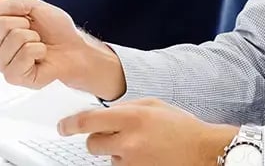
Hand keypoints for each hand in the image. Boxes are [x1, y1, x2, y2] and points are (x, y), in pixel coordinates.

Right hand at [0, 0, 98, 91]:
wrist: (73, 47)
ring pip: (14, 38)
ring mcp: (2, 63)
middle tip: (34, 29)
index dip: (11, 6)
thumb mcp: (31, 5)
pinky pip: (24, 54)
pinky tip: (41, 56)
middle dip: (23, 22)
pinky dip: (39, 50)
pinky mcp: (13, 77)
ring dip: (34, 37)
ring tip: (39, 43)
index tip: (26, 9)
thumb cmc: (54, 28)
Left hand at [57, 98, 238, 165]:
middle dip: (98, 138)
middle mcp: (128, 142)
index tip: (63, 126)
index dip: (70, 124)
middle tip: (113, 134)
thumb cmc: (180, 126)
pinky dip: (127, 161)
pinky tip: (145, 154)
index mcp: (132, 117)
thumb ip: (126, 107)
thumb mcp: (153, 104)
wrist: (201, 151)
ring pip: (108, 156)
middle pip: (92, 143)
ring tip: (142, 144)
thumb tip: (102, 112)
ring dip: (116, 151)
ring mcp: (131, 162)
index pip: (89, 120)